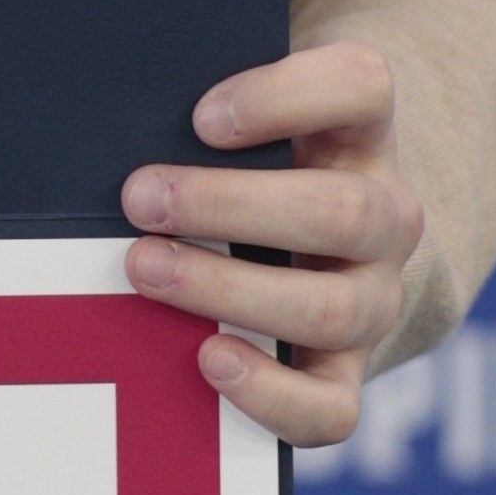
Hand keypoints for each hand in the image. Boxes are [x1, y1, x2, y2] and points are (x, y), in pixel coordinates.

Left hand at [119, 42, 423, 448]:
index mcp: (363, 132)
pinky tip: (208, 360)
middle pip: (342, 211)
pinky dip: (271, 393)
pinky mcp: (346, 374)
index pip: (361, 86)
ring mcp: (373, 301)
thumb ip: (201, 105)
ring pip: (331, 308)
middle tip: (141, 198)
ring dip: (229, 290)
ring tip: (146, 268)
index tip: (201, 116)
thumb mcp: (250, 118)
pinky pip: (332, 409)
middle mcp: (386, 217)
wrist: (320, 249)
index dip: (287, 96)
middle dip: (230, 206)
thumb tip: (109, 112)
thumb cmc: (258, 165)